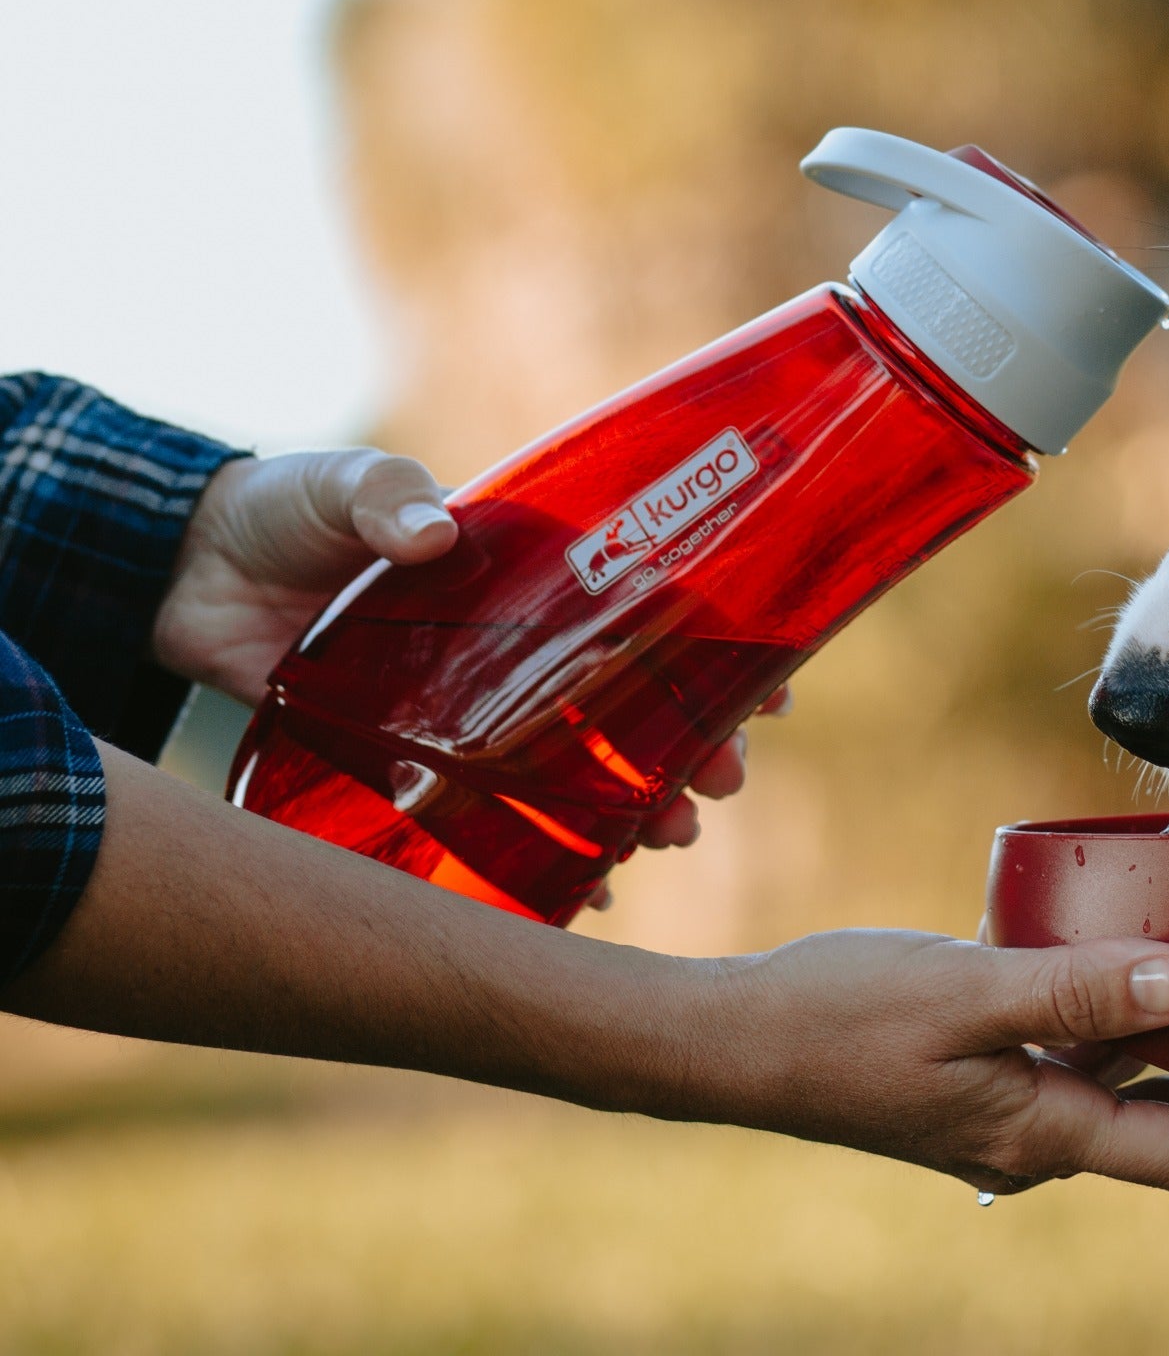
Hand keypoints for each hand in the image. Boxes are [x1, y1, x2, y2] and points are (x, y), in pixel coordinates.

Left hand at [151, 452, 771, 845]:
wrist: (185, 571)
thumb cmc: (288, 511)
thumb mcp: (346, 485)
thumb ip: (389, 500)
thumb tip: (431, 533)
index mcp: (524, 574)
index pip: (644, 606)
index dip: (716, 641)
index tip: (772, 680)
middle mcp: (514, 650)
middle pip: (629, 702)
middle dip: (691, 743)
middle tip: (724, 783)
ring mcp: (467, 714)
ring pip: (576, 768)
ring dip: (633, 804)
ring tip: (668, 839)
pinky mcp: (407, 764)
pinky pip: (489, 823)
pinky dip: (538, 858)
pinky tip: (584, 892)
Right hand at [690, 929, 1168, 1201]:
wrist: (737, 1042)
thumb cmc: (839, 1017)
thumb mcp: (965, 992)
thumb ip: (1075, 990)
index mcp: (1043, 1137)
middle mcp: (1038, 1136)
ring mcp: (1009, 1108)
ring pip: (1134, 1087)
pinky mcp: (984, 1071)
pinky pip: (1083, 1051)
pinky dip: (1131, 1014)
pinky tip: (1143, 951)